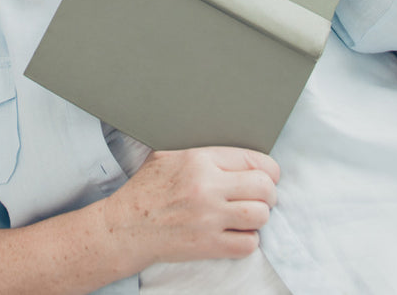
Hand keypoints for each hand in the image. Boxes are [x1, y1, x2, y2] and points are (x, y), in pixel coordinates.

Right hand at [103, 147, 278, 266]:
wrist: (127, 226)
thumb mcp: (168, 155)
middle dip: (269, 193)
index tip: (268, 176)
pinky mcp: (209, 245)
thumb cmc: (147, 189)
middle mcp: (208, 187)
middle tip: (262, 197)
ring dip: (259, 217)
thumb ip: (200, 151)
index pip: (253, 159)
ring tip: (249, 215)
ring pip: (261, 215)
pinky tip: (237, 233)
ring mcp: (209, 218)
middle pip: (264, 187)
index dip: (268, 169)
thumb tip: (230, 151)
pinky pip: (248, 244)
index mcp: (199, 159)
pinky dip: (248, 240)